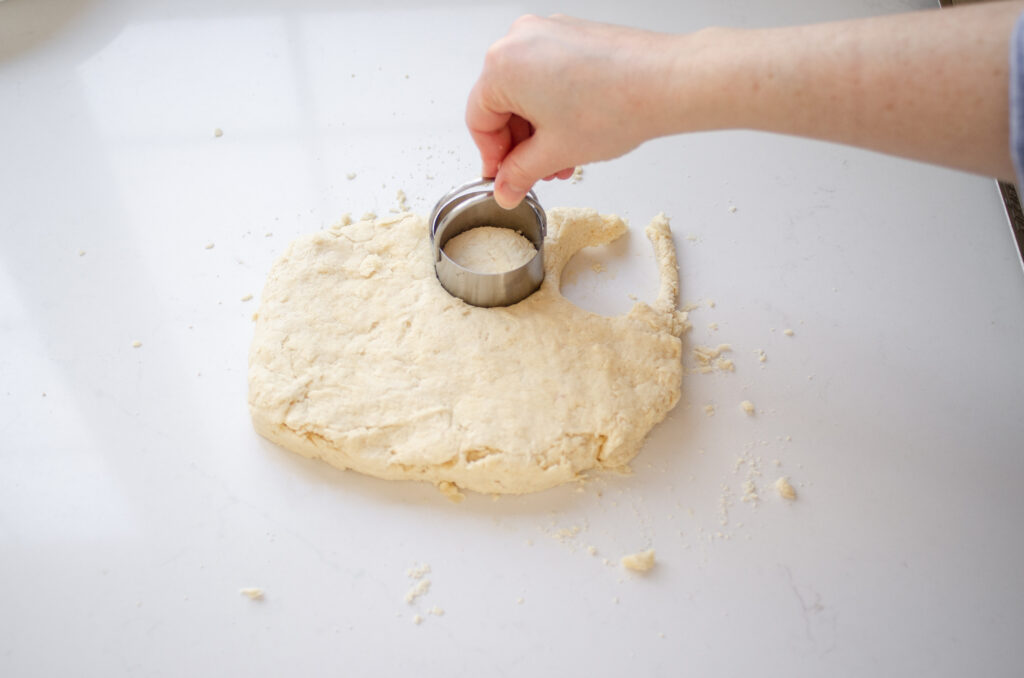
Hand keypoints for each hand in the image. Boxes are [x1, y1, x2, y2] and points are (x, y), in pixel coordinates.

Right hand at [465, 15, 676, 207]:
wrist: (665, 83)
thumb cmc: (614, 107)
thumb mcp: (555, 153)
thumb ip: (519, 174)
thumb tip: (505, 187)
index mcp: (502, 66)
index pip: (478, 120)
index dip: (491, 157)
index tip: (505, 178)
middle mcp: (519, 40)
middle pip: (500, 103)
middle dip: (519, 145)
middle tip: (537, 173)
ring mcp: (547, 33)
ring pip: (526, 90)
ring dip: (538, 130)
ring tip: (562, 159)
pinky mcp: (571, 34)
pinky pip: (547, 74)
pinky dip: (553, 105)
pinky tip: (574, 132)